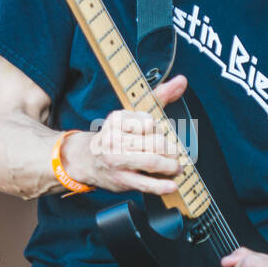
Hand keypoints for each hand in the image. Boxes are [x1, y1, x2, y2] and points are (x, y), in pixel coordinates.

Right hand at [63, 75, 188, 195]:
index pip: (149, 123)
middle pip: (154, 142)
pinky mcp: (121, 180)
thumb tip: (182, 81)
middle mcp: (114, 139)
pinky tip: (172, 185)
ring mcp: (116, 161)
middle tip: (174, 154)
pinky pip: (145, 183)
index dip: (160, 130)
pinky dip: (162, 185)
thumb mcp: (133, 114)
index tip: (158, 134)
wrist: (86, 161)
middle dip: (170, 149)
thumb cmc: (117, 137)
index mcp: (117, 120)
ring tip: (175, 167)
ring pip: (152, 161)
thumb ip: (159, 96)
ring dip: (170, 165)